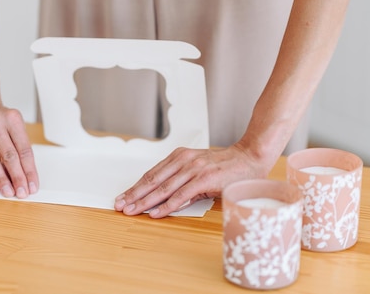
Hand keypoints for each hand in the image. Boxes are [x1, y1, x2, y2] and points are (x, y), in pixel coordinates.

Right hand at [0, 92, 37, 197]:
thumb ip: (16, 146)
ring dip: (0, 177)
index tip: (32, 186)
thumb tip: (22, 176)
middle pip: (9, 154)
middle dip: (17, 176)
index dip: (29, 170)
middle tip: (21, 193)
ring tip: (7, 192)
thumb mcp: (11, 125)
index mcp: (13, 118)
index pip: (24, 149)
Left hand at [114, 144, 270, 217]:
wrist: (250, 158)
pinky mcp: (204, 180)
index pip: (152, 174)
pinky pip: (181, 195)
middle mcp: (183, 161)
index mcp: (180, 156)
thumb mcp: (199, 169)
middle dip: (134, 194)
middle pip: (152, 180)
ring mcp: (193, 170)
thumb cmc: (226, 166)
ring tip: (131, 211)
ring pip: (163, 189)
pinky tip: (155, 213)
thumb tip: (164, 199)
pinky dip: (166, 205)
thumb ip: (182, 181)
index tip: (123, 197)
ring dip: (145, 202)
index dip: (135, 187)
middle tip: (119, 205)